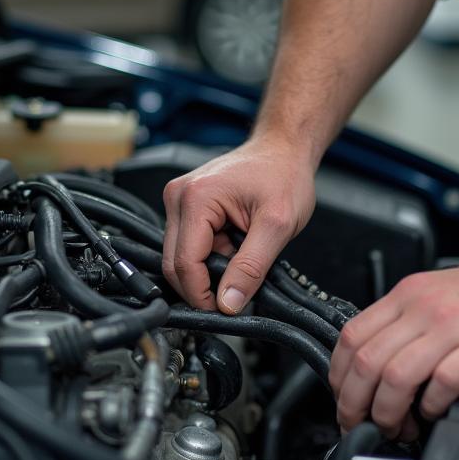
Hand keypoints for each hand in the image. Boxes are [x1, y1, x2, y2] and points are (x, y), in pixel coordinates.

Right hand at [162, 138, 316, 311]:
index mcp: (195, 199)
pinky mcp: (185, 205)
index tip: (224, 310)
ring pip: (180, 257)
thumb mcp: (277, 226)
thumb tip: (229, 303)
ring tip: (240, 260)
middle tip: (233, 296)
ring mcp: (178, 200)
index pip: (184, 265)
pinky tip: (232, 247)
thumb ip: (252, 268)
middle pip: (174, 263)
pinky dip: (209, 256)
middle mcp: (178, 197)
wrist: (283, 149)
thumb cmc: (283, 175)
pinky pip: (188, 245)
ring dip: (208, 269)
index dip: (201, 295)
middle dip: (202, 286)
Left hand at [330, 252, 458, 438]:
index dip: (338, 377)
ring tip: (396, 428)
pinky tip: (433, 413)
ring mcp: (454, 327)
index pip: (351, 337)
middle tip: (361, 425)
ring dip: (388, 412)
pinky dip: (430, 406)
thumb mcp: (435, 297)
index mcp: (407, 296)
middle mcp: (424, 308)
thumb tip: (372, 372)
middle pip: (366, 362)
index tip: (344, 401)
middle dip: (355, 404)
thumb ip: (404, 326)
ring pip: (395, 375)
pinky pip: (442, 382)